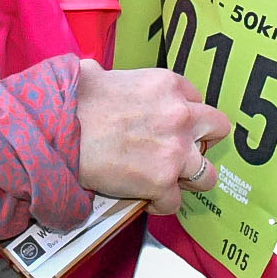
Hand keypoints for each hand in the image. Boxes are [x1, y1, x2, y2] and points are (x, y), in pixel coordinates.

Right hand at [75, 67, 228, 211]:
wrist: (58, 133)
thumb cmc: (72, 102)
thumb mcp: (97, 74)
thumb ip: (111, 77)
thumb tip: (94, 73)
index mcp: (167, 85)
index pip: (196, 99)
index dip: (185, 115)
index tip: (171, 126)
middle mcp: (180, 115)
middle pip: (218, 129)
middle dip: (202, 142)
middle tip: (181, 151)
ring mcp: (174, 151)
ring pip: (207, 175)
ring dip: (190, 180)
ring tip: (169, 182)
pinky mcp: (161, 182)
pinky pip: (174, 202)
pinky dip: (160, 204)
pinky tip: (145, 198)